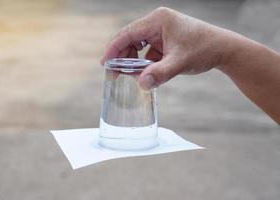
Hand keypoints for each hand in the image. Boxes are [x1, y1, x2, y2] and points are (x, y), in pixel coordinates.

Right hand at [100, 7, 235, 89]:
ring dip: (133, 61)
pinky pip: (148, 52)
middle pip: (130, 39)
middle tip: (115, 74)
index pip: (127, 33)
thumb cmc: (204, 49)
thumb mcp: (180, 62)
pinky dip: (144, 63)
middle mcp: (157, 23)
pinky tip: (145, 73)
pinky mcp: (165, 40)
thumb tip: (142, 84)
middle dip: (122, 57)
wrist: (223, 49)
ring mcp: (161, 31)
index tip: (104, 64)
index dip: (113, 49)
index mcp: (158, 20)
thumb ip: (160, 73)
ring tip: (131, 75)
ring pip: (138, 46)